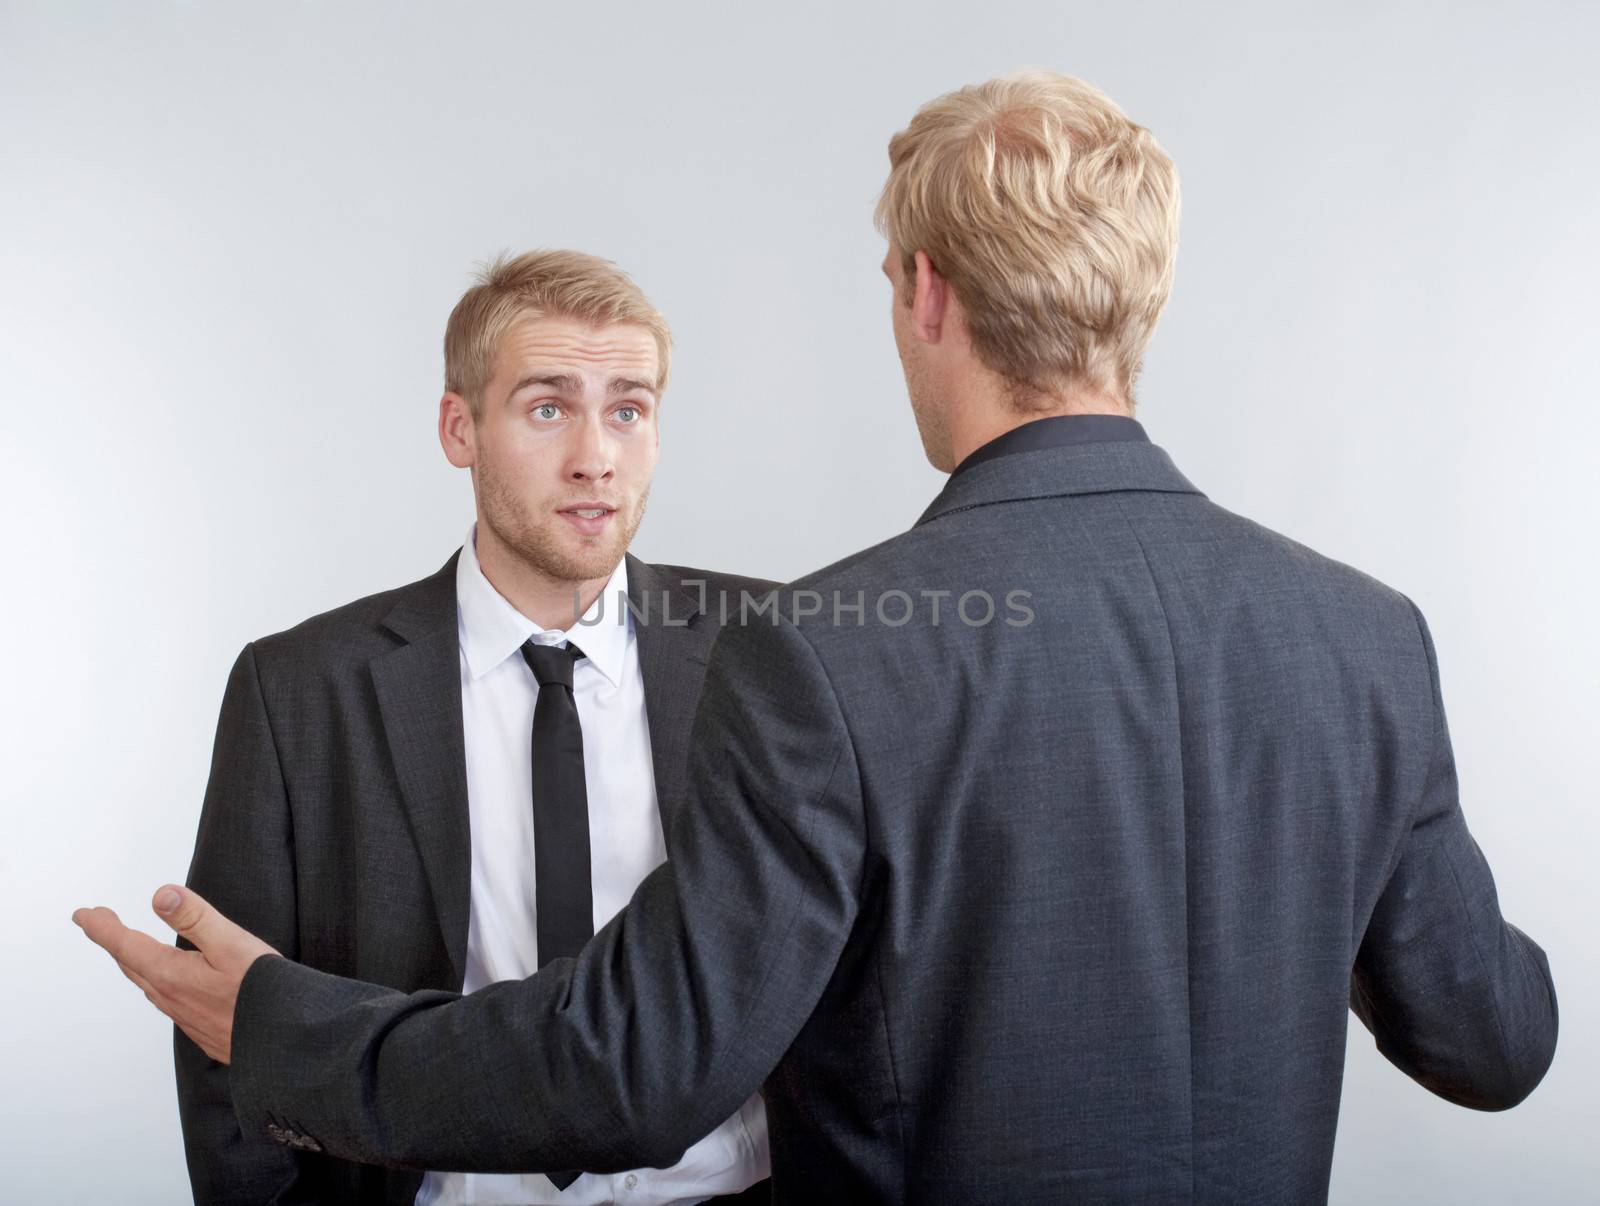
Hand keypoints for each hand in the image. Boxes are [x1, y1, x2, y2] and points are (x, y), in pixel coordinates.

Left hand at [73, 885, 278, 1063]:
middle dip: (113, 940)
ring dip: (133, 960)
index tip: (82, 914)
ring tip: (129, 946)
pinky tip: (169, 982)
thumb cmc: (262, 992)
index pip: (125, 945)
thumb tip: (160, 895)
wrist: (283, 1043)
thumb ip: (196, 918)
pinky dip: (155, 980)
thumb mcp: (232, 944)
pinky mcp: (201, 1027)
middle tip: (99, 921)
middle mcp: (171, 997)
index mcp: (171, 974)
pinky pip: (166, 999)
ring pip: (147, 983)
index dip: (101, 927)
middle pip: (130, 964)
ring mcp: (184, 1015)